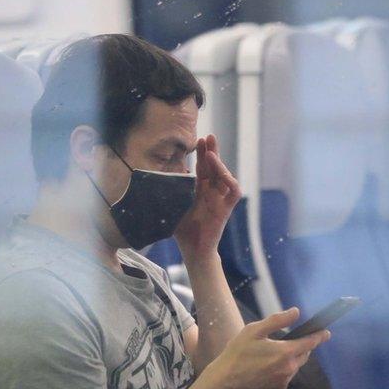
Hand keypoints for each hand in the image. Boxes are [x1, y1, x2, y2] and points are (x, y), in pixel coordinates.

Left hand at [174, 134, 240, 258]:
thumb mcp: (172, 208)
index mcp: (200, 191)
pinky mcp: (226, 209)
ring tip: (211, 153)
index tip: (198, 141)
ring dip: (219, 164)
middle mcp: (212, 193)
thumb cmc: (183, 232)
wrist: (193, 251)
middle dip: (212, 152)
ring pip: (225, 176)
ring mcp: (220, 200)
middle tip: (208, 137)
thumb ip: (168, 194)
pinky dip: (230, 181)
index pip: (203, 168)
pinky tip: (223, 174)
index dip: (201, 155)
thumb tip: (155, 178)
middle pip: (215, 168)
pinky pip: (234, 192)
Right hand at [205, 307, 331, 388]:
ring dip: (291, 358)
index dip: (319, 336)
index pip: (310, 343)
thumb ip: (277, 320)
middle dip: (302, 346)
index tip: (326, 332)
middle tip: (291, 340)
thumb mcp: (254, 330)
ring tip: (274, 353)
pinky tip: (267, 366)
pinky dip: (283, 369)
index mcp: (285, 352)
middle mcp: (289, 368)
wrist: (225, 382)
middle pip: (304, 354)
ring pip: (295, 366)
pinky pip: (287, 376)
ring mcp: (284, 381)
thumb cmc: (237, 353)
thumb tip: (296, 312)